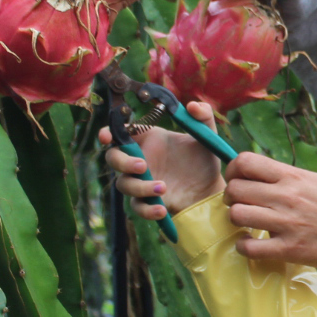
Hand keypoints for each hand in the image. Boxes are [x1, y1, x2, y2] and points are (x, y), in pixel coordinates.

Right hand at [99, 101, 225, 222]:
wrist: (211, 191)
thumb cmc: (204, 160)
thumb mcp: (207, 136)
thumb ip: (204, 117)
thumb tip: (192, 106)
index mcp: (149, 139)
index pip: (120, 132)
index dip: (108, 132)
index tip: (106, 136)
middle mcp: (141, 159)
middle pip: (113, 158)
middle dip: (122, 162)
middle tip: (143, 166)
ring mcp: (141, 182)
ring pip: (124, 184)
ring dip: (139, 187)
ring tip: (162, 188)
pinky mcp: (147, 202)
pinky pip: (137, 207)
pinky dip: (146, 210)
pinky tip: (161, 209)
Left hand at [224, 152, 316, 280]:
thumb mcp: (316, 181)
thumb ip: (287, 176)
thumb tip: (258, 173)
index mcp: (293, 177)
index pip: (246, 161)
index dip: (233, 170)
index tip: (236, 180)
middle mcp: (287, 197)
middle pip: (236, 189)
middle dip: (231, 196)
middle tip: (240, 203)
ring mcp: (287, 224)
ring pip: (237, 215)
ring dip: (236, 220)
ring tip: (246, 223)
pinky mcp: (288, 249)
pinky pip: (249, 247)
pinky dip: (243, 246)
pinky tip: (251, 243)